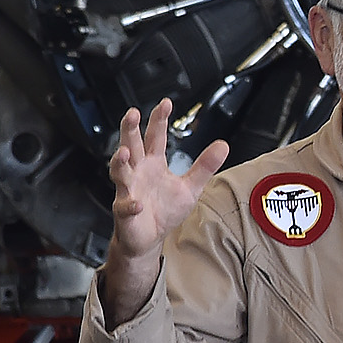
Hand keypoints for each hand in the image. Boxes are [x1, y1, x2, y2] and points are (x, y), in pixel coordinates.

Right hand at [107, 100, 228, 262]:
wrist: (149, 238)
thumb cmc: (165, 211)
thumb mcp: (190, 187)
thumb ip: (204, 166)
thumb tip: (223, 145)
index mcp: (153, 163)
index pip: (155, 136)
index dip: (159, 120)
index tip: (165, 104)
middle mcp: (138, 172)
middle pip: (131, 145)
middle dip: (130, 130)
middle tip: (132, 113)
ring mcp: (128, 190)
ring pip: (120, 172)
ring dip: (120, 162)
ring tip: (124, 152)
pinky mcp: (125, 211)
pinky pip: (125, 206)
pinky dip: (130, 205)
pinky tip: (137, 204)